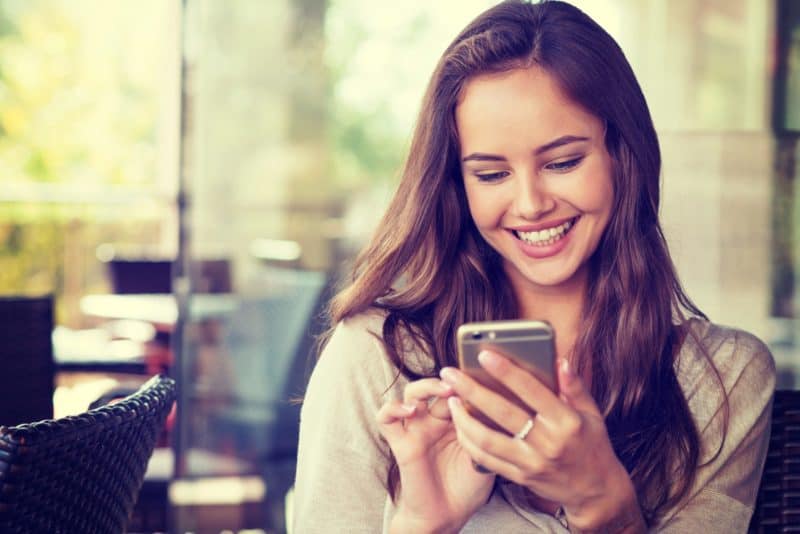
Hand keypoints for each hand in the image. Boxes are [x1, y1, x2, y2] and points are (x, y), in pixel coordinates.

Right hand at [377, 378, 494, 532]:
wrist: (449, 516)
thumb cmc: (469, 488)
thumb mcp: (487, 456)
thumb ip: (488, 433)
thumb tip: (500, 409)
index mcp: (457, 420)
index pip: (459, 389)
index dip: (468, 380)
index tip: (483, 375)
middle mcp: (436, 420)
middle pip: (436, 385)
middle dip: (450, 379)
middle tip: (463, 380)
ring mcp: (418, 430)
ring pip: (410, 393)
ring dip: (425, 386)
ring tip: (443, 389)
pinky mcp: (402, 443)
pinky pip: (386, 420)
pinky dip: (392, 409)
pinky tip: (409, 411)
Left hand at [441, 353, 644, 531]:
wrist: (596, 492)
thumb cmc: (592, 446)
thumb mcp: (591, 413)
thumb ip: (574, 386)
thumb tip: (559, 360)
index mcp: (566, 421)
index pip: (531, 390)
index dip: (506, 370)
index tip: (484, 354)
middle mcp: (548, 442)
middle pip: (502, 412)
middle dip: (471, 390)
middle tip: (450, 373)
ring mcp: (532, 462)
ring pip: (488, 439)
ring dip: (464, 419)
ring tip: (450, 400)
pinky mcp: (521, 477)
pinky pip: (487, 459)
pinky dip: (469, 442)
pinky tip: (459, 426)